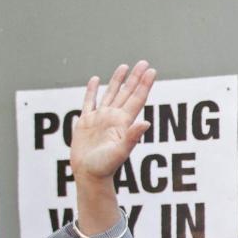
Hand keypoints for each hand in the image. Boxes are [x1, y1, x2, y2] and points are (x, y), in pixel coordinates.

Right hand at [70, 61, 155, 233]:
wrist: (89, 175)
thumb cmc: (105, 167)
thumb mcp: (120, 152)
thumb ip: (133, 137)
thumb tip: (147, 122)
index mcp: (123, 122)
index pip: (137, 99)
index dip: (144, 84)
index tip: (151, 70)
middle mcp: (114, 118)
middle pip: (127, 93)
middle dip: (135, 78)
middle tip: (144, 63)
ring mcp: (100, 118)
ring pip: (110, 94)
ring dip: (118, 80)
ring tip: (125, 66)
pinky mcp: (86, 122)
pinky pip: (89, 102)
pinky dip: (92, 90)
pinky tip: (95, 80)